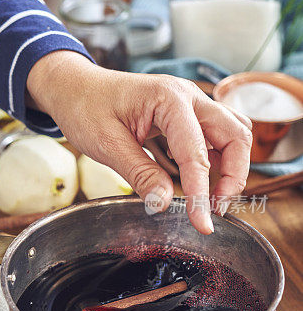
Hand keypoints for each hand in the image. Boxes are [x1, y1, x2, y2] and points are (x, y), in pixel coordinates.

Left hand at [26, 52, 252, 233]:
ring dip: (231, 166)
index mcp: (168, 98)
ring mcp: (190, 102)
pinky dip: (218, 157)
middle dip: (233, 176)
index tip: (202, 224)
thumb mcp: (106, 144)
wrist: (73, 86)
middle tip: (213, 210)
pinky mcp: (185, 113)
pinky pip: (216, 134)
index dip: (201, 192)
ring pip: (233, 132)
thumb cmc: (85, 106)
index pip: (196, 152)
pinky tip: (199, 178)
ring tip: (209, 198)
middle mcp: (188, 96)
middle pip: (236, 134)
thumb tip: (163, 204)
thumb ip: (139, 173)